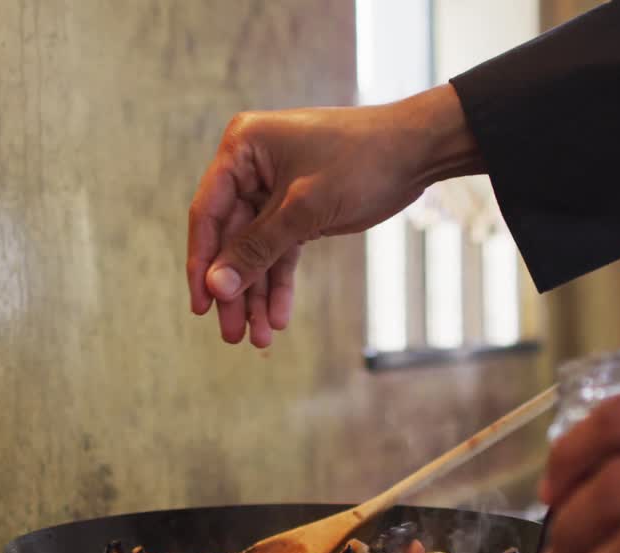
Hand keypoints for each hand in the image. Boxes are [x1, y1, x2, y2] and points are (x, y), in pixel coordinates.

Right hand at [187, 85, 481, 346]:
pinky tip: (278, 316)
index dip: (202, 263)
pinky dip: (280, 282)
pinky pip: (282, 250)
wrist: (419, 150)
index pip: (208, 213)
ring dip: (257, 293)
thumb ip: (257, 249)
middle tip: (232, 335)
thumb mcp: (304, 209)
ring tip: (259, 338)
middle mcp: (253, 166)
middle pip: (232, 238)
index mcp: (242, 148)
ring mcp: (275, 188)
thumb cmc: (362, 163)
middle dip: (235, 288)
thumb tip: (216, 287)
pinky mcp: (300, 208)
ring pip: (258, 250)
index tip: (201, 307)